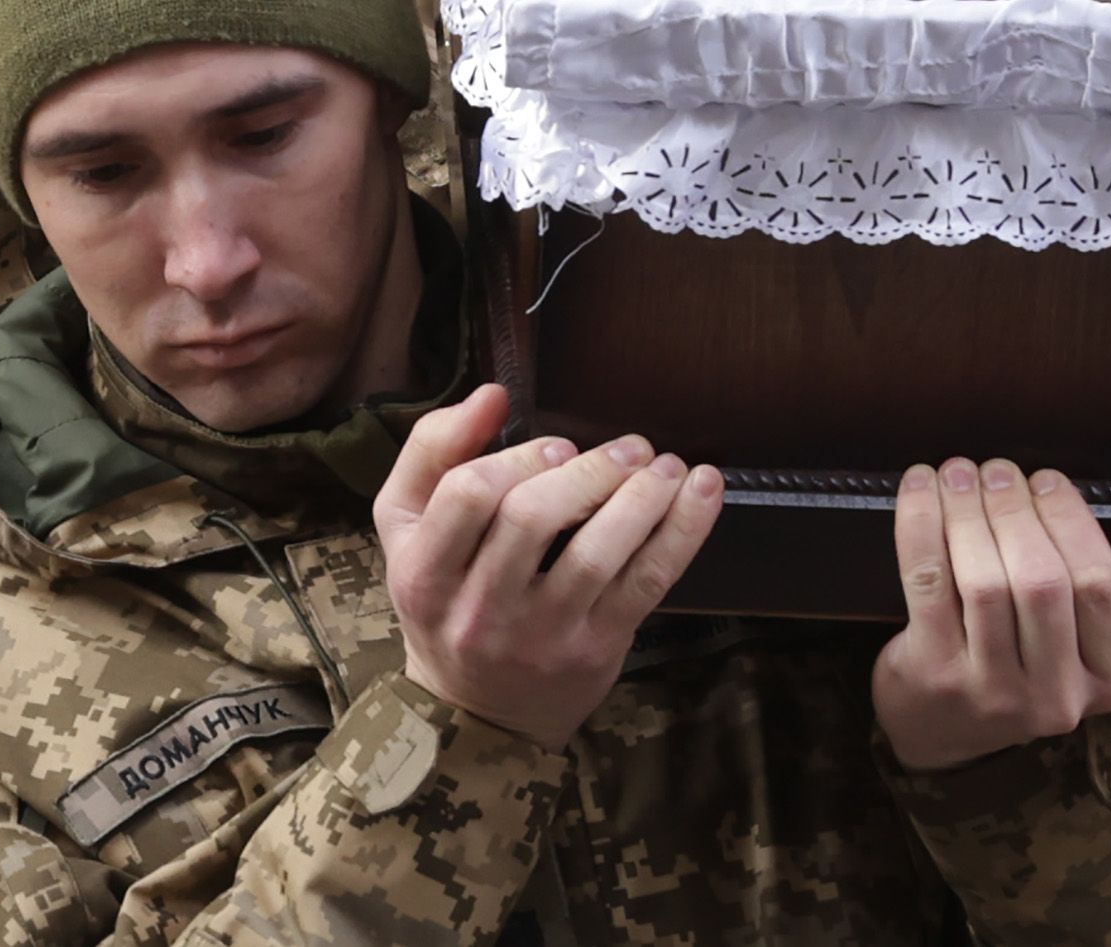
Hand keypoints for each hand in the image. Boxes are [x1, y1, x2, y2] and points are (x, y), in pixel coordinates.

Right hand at [372, 383, 723, 747]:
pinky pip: (647, 582)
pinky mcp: (595, 649)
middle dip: (588, 471)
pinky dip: (683, 529)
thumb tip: (490, 396)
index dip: (518, 457)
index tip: (559, 445)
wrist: (477, 713)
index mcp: (425, 573)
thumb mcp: (407, 528)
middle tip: (628, 448)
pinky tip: (704, 489)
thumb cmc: (446, 597)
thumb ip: (434, 452)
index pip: (467, 495)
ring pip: (597, 552)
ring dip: (643, 495)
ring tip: (667, 465)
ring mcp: (541, 634)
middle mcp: (478, 609)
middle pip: (532, 518)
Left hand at [873, 458, 1110, 773]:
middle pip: (1041, 582)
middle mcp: (1057, 697)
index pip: (1101, 588)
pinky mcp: (933, 678)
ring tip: (960, 471)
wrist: (942, 729)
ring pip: (985, 581)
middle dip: (1016, 509)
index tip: (1047, 478)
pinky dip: (921, 523)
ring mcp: (992, 693)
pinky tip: (922, 487)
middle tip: (997, 468)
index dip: (1071, 521)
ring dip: (968, 511)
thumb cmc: (1030, 665)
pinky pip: (928, 583)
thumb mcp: (1101, 665)